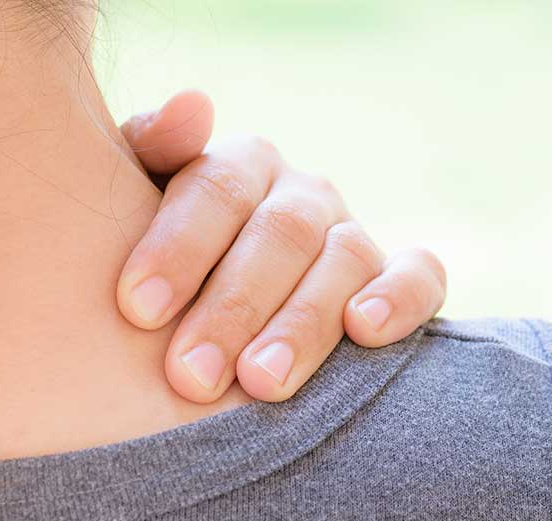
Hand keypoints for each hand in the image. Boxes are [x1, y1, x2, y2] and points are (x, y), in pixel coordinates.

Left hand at [118, 90, 446, 402]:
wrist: (203, 320)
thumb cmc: (154, 271)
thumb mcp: (131, 208)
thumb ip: (150, 151)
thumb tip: (192, 107)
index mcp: (239, 165)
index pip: (216, 188)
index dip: (178, 246)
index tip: (137, 309)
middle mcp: (302, 194)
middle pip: (279, 233)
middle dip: (233, 307)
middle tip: (190, 376)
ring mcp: (354, 235)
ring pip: (344, 259)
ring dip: (303, 323)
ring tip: (260, 383)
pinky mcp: (402, 280)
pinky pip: (421, 275)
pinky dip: (400, 298)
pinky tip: (364, 331)